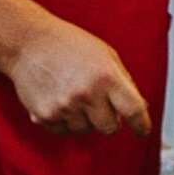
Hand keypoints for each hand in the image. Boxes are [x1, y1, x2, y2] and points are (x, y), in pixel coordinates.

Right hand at [9, 15, 149, 137]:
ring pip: (85, 130)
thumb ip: (124, 82)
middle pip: (109, 128)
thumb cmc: (70, 45)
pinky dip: (65, 121)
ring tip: (74, 94)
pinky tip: (60, 100)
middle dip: (109, 120)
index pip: (133, 109)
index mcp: (107, 76)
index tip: (143, 131)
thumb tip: (139, 108)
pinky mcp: (45, 116)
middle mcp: (87, 94)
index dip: (141, 124)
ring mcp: (64, 107)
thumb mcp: (106, 55)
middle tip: (100, 104)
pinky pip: (63, 131)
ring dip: (85, 119)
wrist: (30, 43)